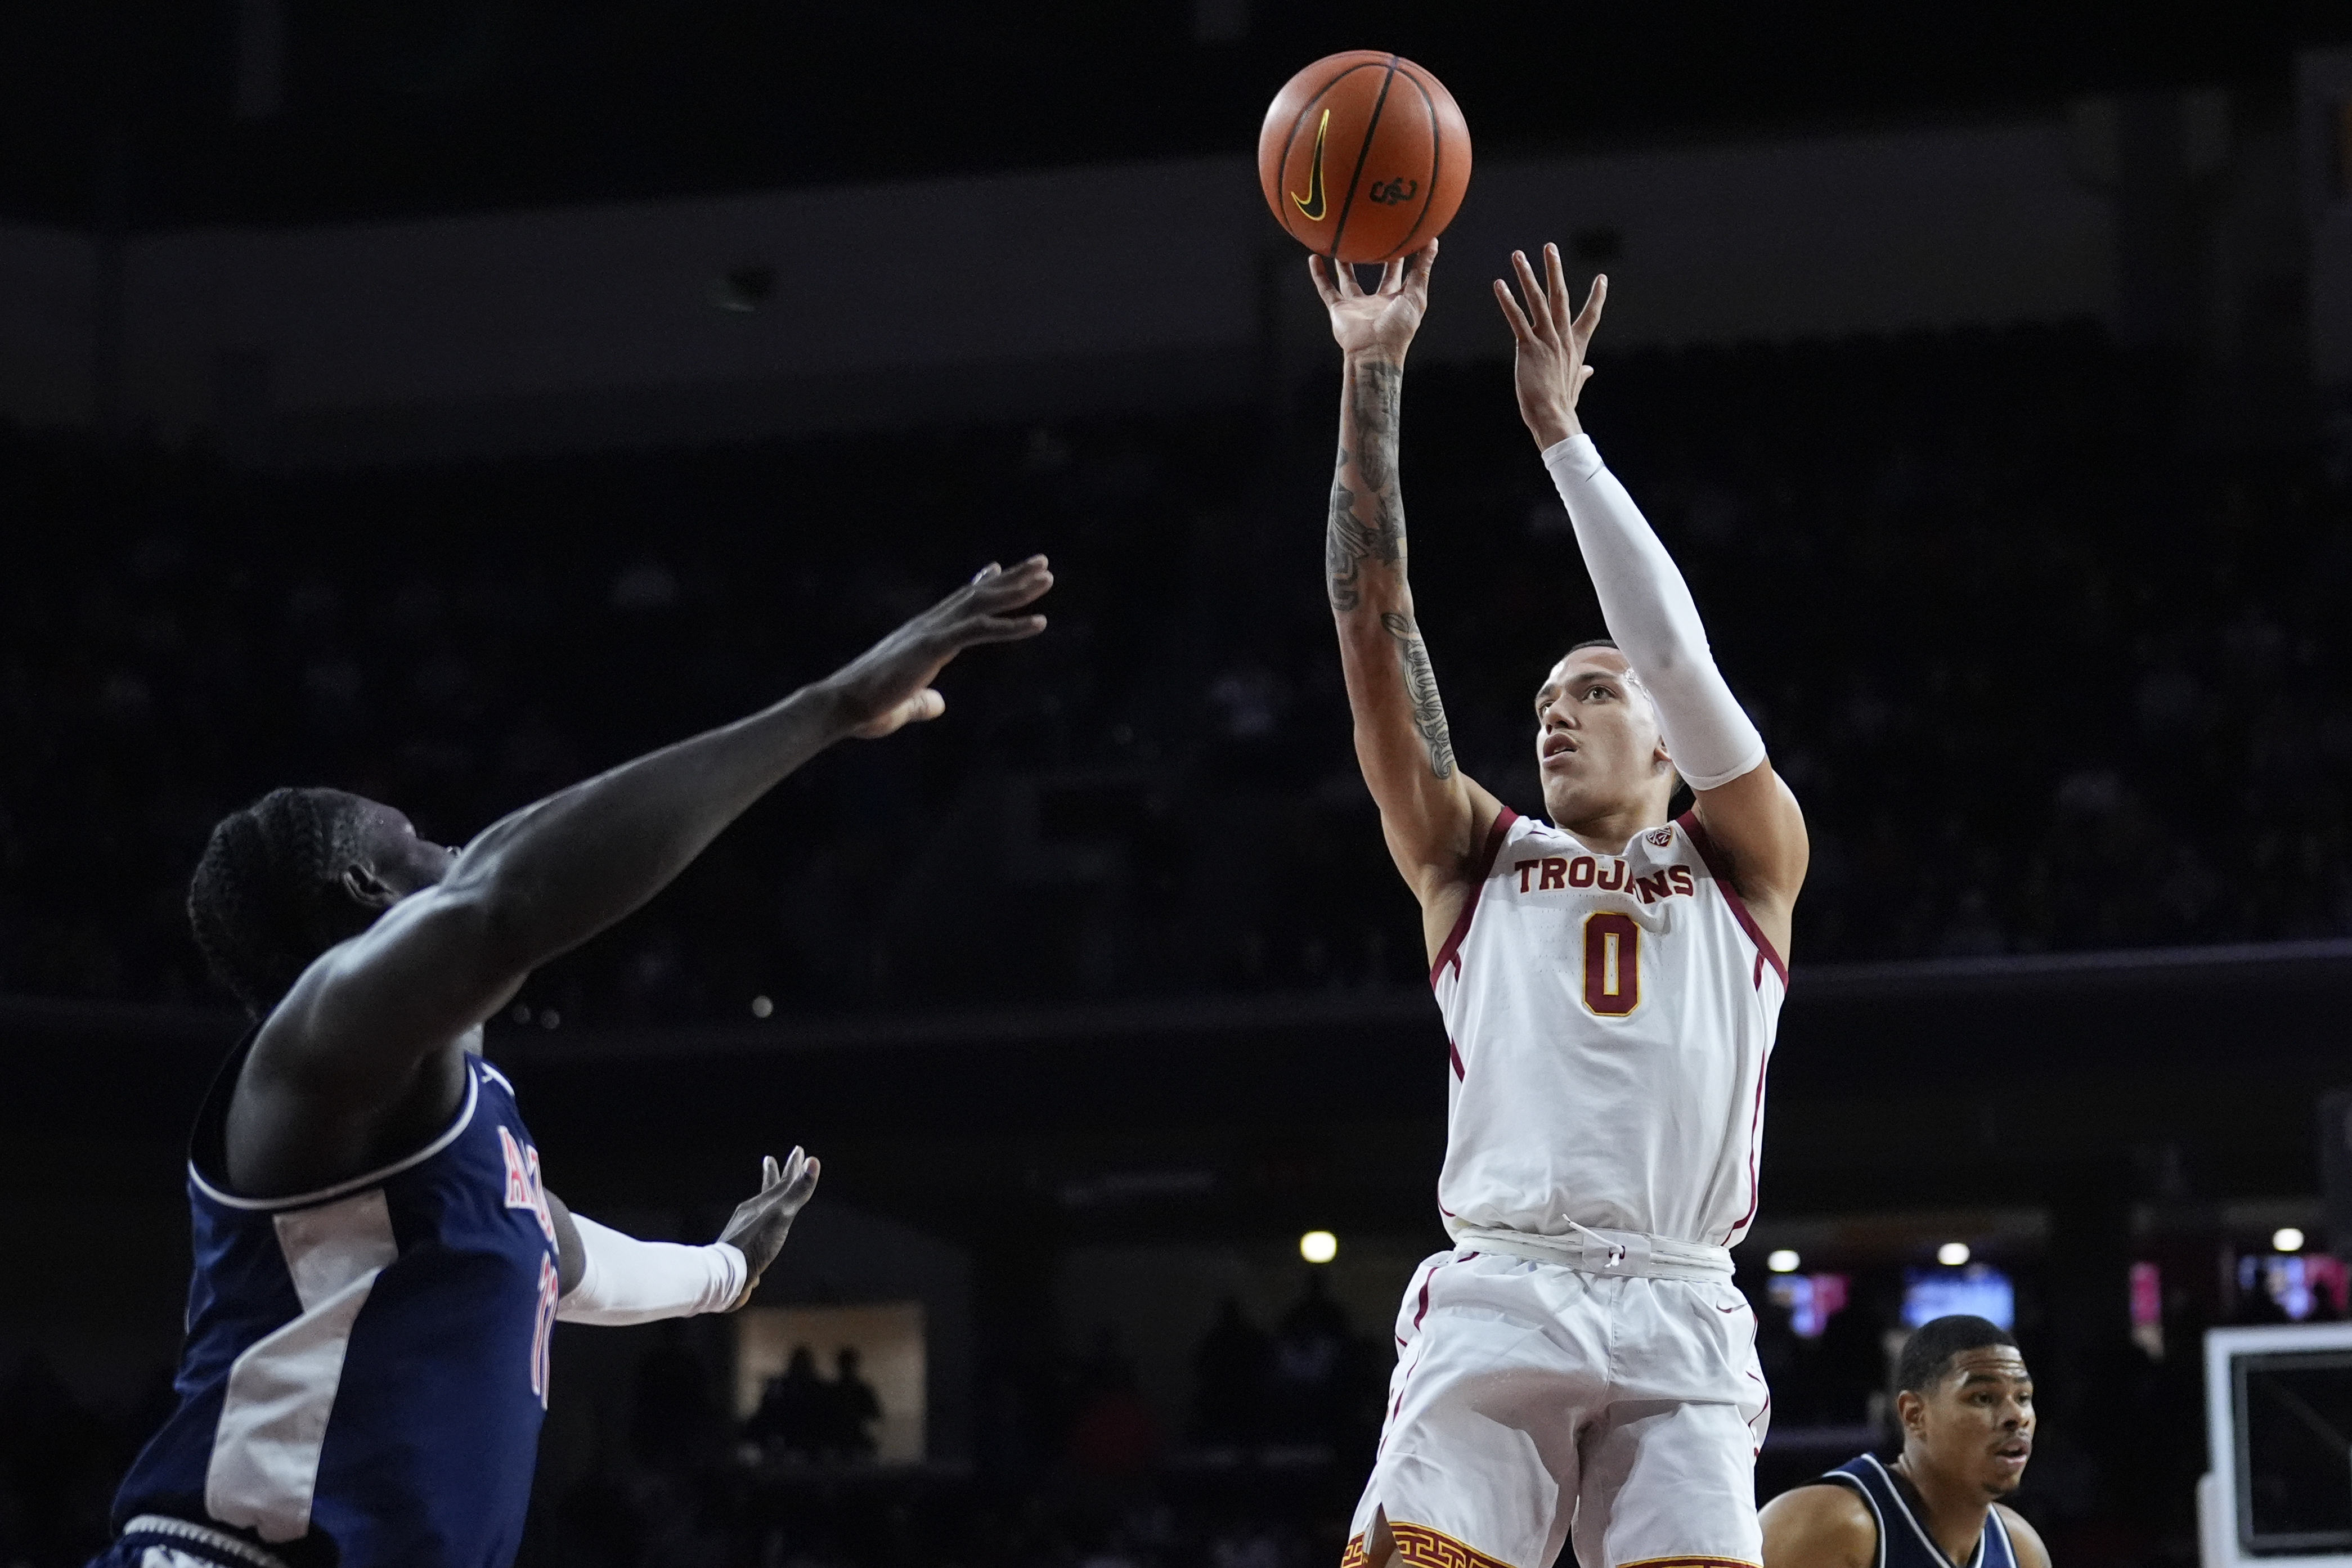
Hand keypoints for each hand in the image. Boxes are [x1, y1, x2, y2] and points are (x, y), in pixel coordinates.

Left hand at [717, 1146, 820, 1308]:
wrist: (727, 1273)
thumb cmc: (755, 1243)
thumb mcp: (781, 1215)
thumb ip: (798, 1191)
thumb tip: (813, 1161)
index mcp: (763, 1204)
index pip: (782, 1181)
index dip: (793, 1166)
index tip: (799, 1150)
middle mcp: (752, 1213)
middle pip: (766, 1191)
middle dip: (773, 1176)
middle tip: (769, 1159)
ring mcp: (744, 1230)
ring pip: (759, 1211)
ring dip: (765, 1201)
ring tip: (766, 1197)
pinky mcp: (742, 1247)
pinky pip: (755, 1231)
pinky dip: (761, 1226)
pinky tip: (761, 1236)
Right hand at [823, 557, 1051, 738]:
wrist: (841, 705)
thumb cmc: (866, 709)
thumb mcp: (903, 705)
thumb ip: (922, 702)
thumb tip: (938, 704)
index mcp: (920, 635)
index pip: (956, 603)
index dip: (980, 585)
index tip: (998, 568)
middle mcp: (927, 626)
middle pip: (976, 594)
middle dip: (1011, 578)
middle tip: (1040, 563)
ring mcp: (931, 632)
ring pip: (982, 603)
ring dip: (1017, 590)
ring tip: (1047, 577)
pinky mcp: (934, 646)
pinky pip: (980, 630)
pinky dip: (1012, 626)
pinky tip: (1040, 622)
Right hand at [1312, 238, 1438, 361]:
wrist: (1373, 351)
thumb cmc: (1398, 328)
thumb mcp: (1415, 296)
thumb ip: (1422, 270)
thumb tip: (1433, 241)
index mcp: (1397, 300)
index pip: (1403, 273)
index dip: (1406, 256)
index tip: (1407, 235)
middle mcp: (1377, 302)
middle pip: (1378, 274)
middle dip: (1379, 256)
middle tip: (1378, 234)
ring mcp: (1357, 306)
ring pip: (1349, 279)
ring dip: (1344, 263)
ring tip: (1341, 243)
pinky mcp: (1339, 310)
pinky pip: (1326, 289)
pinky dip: (1319, 275)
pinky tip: (1314, 257)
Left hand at [1493, 244, 1606, 449]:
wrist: (1553, 416)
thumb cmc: (1562, 405)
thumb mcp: (1575, 385)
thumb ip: (1582, 373)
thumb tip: (1590, 370)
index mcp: (1575, 346)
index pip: (1589, 316)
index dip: (1596, 297)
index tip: (1602, 278)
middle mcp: (1562, 338)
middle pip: (1560, 296)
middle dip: (1554, 270)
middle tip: (1550, 247)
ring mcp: (1546, 341)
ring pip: (1538, 301)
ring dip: (1527, 276)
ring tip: (1518, 256)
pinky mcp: (1528, 347)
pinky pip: (1517, 319)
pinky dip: (1508, 300)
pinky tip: (1499, 285)